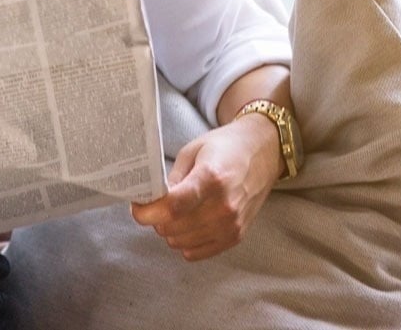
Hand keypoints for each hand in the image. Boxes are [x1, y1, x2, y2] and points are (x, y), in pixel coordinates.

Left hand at [129, 114, 281, 260]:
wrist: (263, 153)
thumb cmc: (226, 147)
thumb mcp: (193, 151)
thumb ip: (172, 178)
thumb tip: (152, 201)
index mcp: (211, 179)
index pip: (172, 207)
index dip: (147, 211)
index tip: (137, 206)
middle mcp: (224, 206)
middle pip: (173, 228)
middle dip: (156, 218)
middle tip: (156, 204)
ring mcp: (232, 225)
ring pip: (180, 243)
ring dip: (169, 230)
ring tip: (174, 211)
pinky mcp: (236, 237)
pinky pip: (195, 253)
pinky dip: (184, 241)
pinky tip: (187, 223)